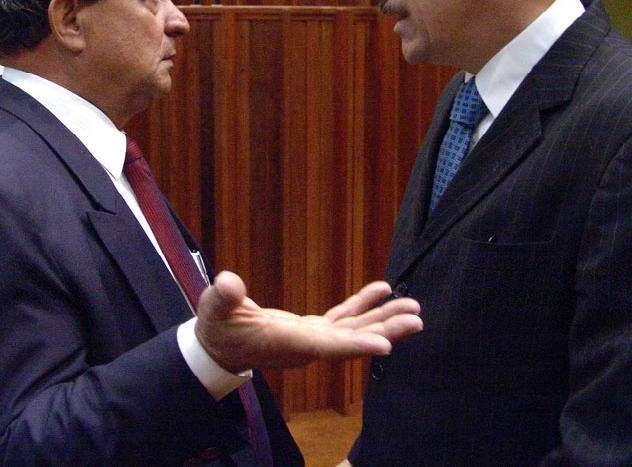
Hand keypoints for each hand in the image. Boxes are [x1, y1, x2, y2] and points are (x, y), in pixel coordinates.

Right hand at [195, 271, 422, 372]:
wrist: (216, 347)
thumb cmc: (215, 328)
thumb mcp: (214, 310)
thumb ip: (223, 298)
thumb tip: (229, 284)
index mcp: (286, 342)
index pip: (325, 346)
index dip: (355, 346)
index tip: (387, 345)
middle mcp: (306, 346)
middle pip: (352, 341)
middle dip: (385, 330)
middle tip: (416, 319)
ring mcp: (311, 339)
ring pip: (354, 331)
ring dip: (383, 319)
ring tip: (413, 308)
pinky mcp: (310, 330)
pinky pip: (343, 319)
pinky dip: (363, 306)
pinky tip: (381, 291)